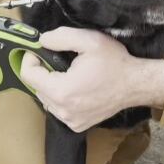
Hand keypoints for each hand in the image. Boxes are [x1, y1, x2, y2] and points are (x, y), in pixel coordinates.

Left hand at [20, 27, 163, 131]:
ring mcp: (70, 120)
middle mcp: (63, 110)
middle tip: (60, 60)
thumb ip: (61, 37)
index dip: (31, 59)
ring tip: (70, 74)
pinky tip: (77, 88)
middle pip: (36, 87)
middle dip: (43, 72)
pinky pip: (58, 109)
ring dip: (51, 86)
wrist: (136, 84)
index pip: (28, 75)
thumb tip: (42, 41)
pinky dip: (61, 98)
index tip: (40, 50)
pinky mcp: (77, 125)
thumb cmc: (114, 62)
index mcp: (62, 91)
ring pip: (46, 99)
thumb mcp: (89, 40)